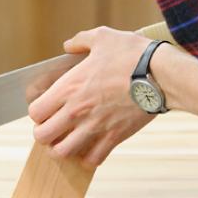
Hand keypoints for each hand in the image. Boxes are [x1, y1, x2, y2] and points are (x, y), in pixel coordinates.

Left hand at [28, 26, 155, 167]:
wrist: (161, 75)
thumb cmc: (131, 54)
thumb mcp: (103, 37)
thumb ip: (80, 40)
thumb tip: (68, 45)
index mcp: (69, 87)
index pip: (36, 111)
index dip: (38, 112)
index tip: (46, 109)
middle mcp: (77, 110)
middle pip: (42, 136)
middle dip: (44, 134)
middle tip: (53, 129)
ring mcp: (95, 126)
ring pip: (63, 153)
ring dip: (62, 149)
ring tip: (68, 141)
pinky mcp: (114, 137)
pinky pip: (92, 160)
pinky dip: (88, 158)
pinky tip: (91, 147)